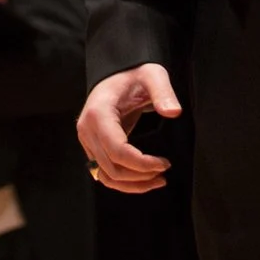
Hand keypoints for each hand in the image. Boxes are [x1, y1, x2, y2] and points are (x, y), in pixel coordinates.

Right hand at [77, 64, 182, 193]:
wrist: (118, 74)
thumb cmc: (135, 74)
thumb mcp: (153, 76)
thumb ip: (163, 93)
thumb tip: (173, 112)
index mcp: (98, 114)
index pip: (118, 151)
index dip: (142, 163)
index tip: (164, 163)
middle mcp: (87, 130)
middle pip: (112, 168)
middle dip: (140, 176)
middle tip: (164, 172)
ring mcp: (87, 140)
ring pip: (106, 176)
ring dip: (132, 184)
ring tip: (157, 180)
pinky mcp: (92, 147)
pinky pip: (104, 173)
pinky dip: (124, 182)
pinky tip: (143, 179)